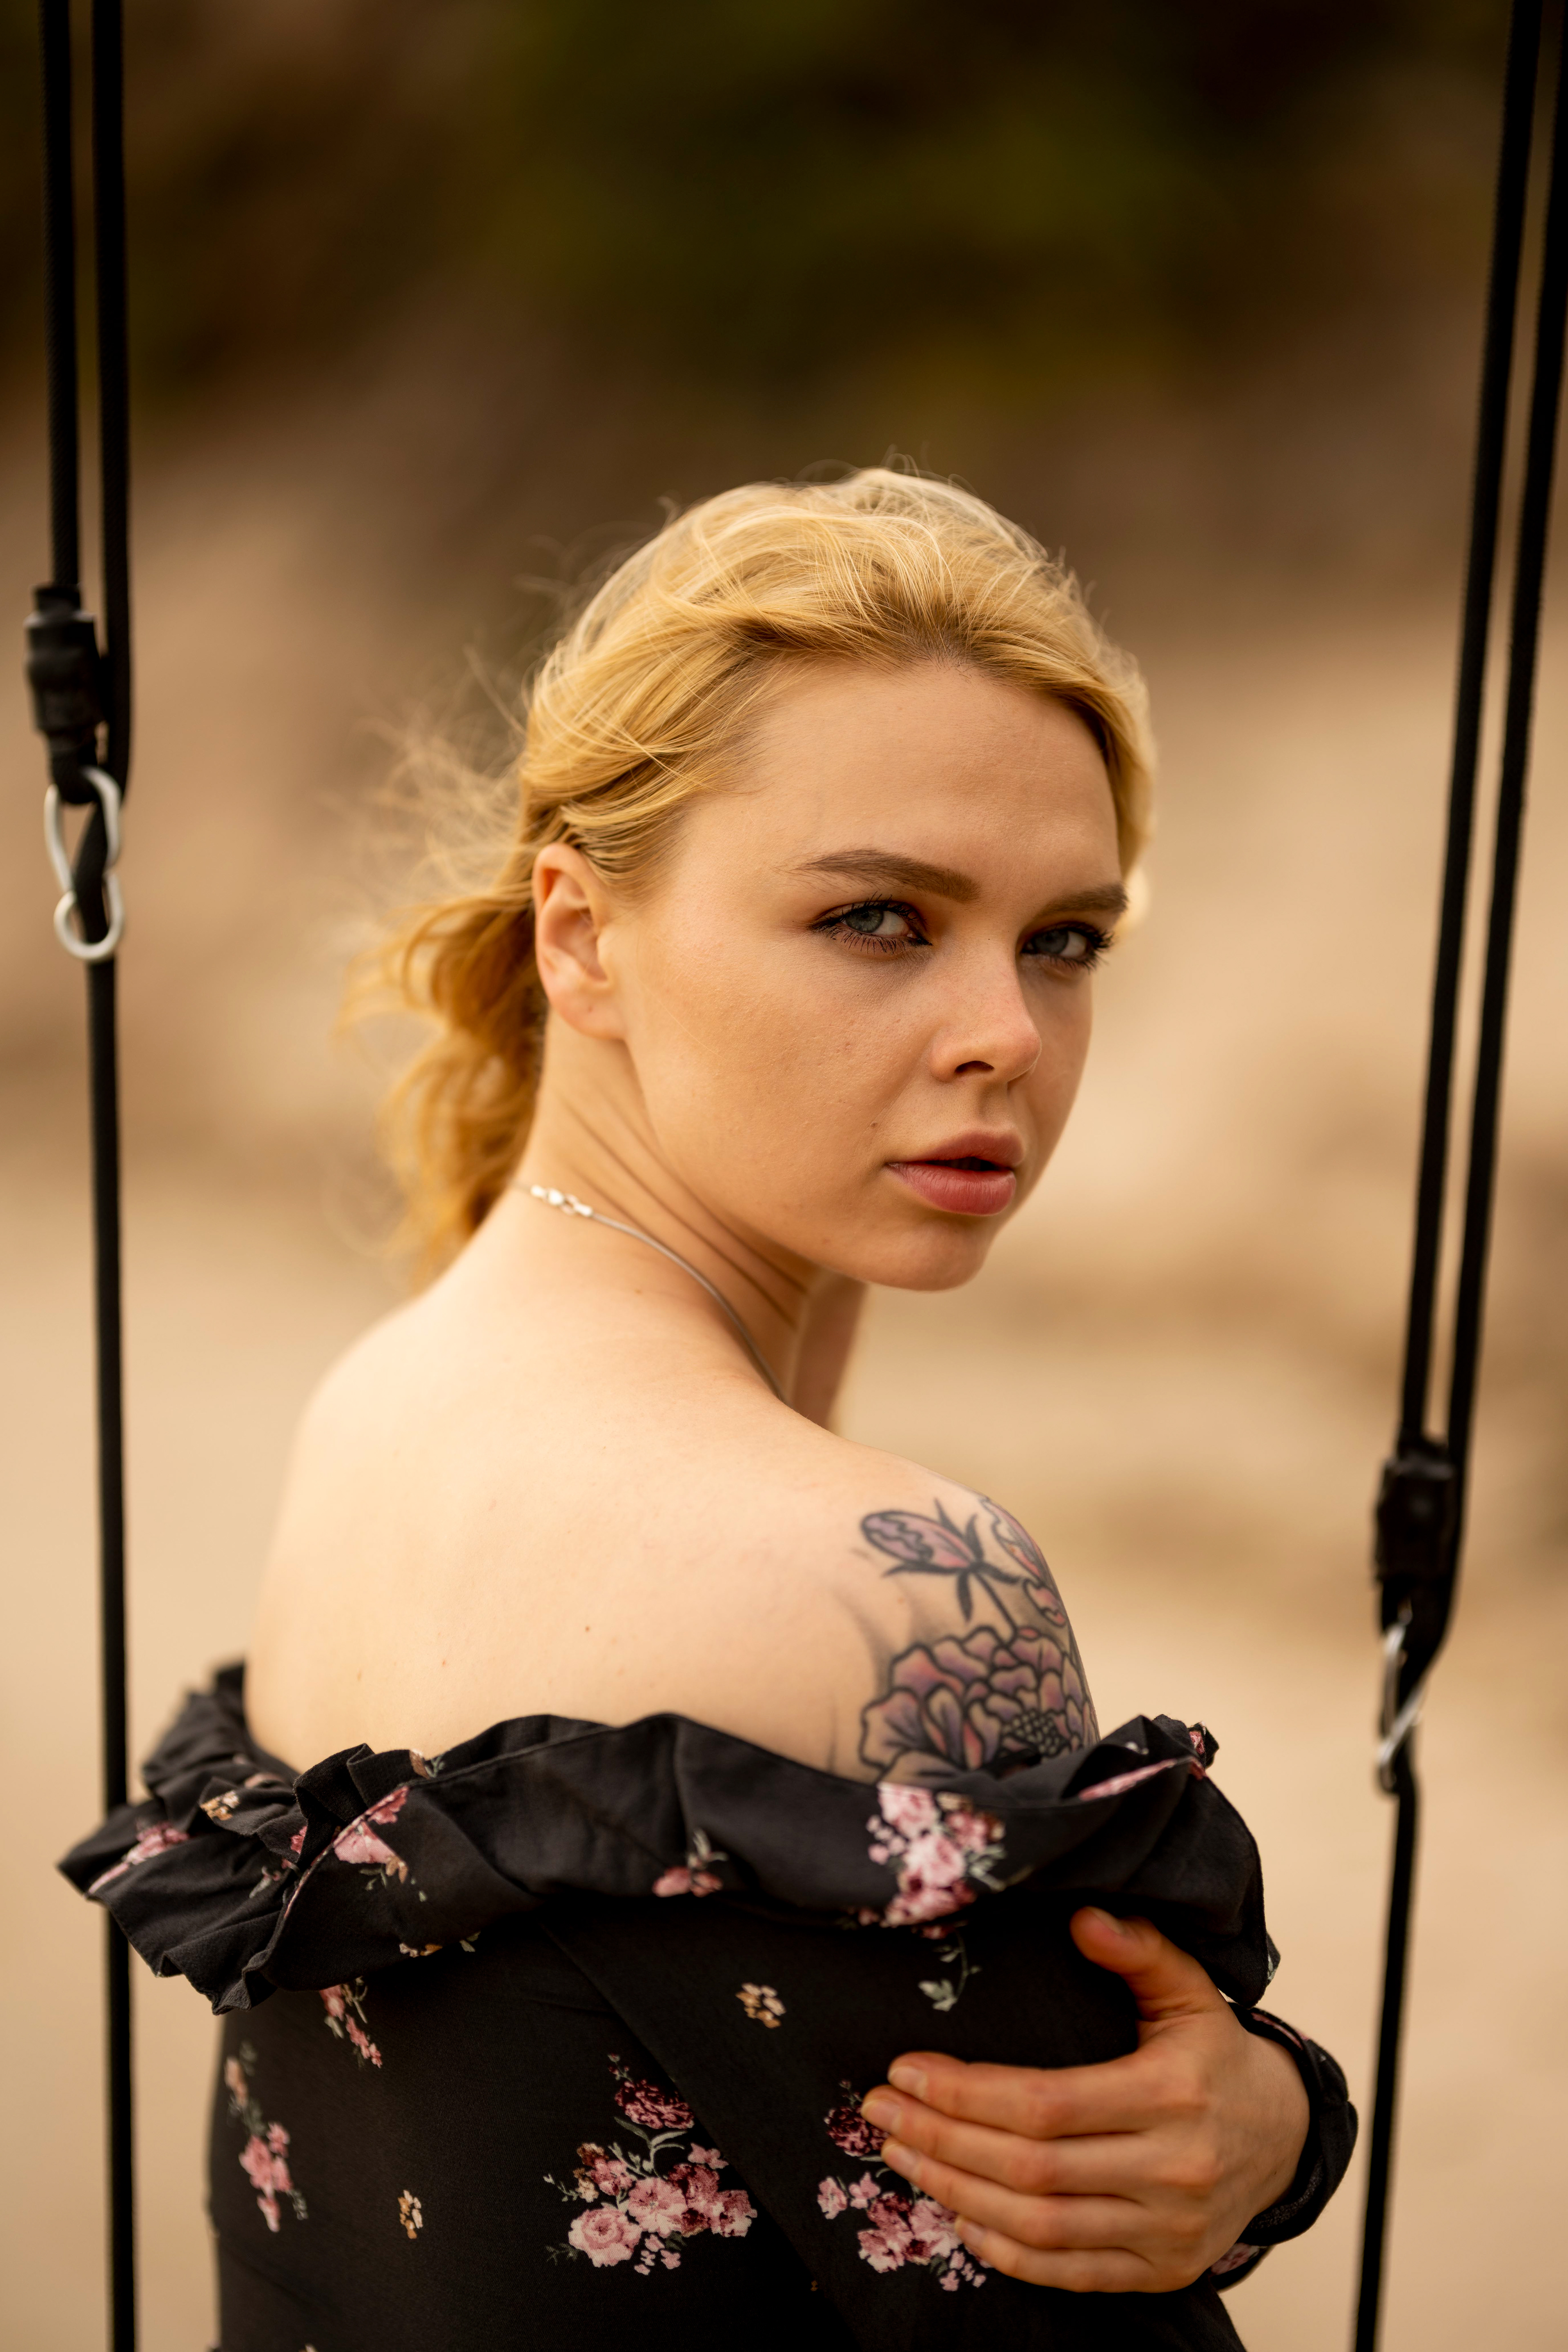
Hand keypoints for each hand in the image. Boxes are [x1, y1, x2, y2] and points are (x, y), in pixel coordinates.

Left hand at [858, 1907, 1309, 2292]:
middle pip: (1031, 2169)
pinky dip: (1007, 2252)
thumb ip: (1139, 1949)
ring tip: (903, 2156)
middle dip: (942, 2140)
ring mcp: (1169, 2231)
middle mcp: (1173, 2170)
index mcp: (1172, 2094)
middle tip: (880, 2111)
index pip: (1045, 2103)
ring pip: (1041, 2227)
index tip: (905, 2069)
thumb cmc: (1216, 2054)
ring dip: (957, 2193)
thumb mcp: (1189, 1990)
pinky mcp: (1163, 2272)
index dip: (965, 2092)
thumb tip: (1083, 1916)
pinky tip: (959, 2215)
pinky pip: (1069, 2273)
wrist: (1283, 2136)